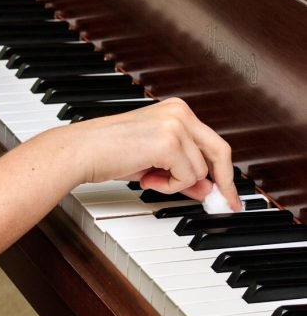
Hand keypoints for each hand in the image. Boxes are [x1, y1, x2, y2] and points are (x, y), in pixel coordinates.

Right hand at [76, 96, 240, 209]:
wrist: (84, 151)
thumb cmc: (110, 151)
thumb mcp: (154, 162)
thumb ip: (183, 171)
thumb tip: (208, 190)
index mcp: (177, 110)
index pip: (212, 142)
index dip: (223, 172)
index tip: (229, 194)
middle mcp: (180, 113)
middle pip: (220, 152)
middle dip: (223, 183)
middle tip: (226, 205)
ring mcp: (176, 126)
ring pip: (200, 171)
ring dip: (177, 183)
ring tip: (149, 177)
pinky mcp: (170, 142)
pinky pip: (186, 178)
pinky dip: (169, 186)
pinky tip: (147, 177)